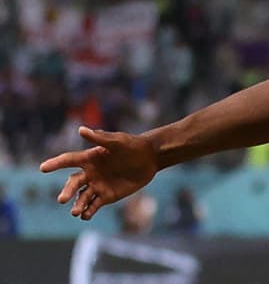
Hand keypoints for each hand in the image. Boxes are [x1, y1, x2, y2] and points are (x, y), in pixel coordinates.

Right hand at [39, 126, 158, 220]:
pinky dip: (88, 212)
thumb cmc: (132, 146)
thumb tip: (81, 129)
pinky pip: (94, 206)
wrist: (150, 158)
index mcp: (89, 158)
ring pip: (82, 197)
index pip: (69, 160)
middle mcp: (90, 173)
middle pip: (73, 183)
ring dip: (77, 205)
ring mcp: (97, 185)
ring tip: (76, 212)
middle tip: (62, 199)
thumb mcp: (117, 141)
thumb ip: (99, 138)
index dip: (55, 163)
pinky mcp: (106, 196)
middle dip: (67, 192)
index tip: (43, 168)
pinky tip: (86, 215)